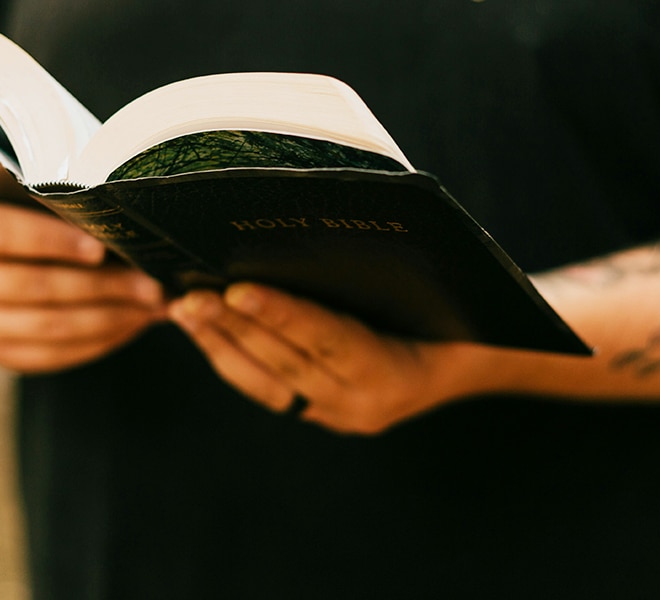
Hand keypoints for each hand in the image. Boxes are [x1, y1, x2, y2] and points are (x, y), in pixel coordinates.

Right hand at [0, 192, 165, 371]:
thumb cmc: (11, 221)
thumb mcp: (16, 203)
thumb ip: (53, 208)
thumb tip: (123, 224)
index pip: (0, 233)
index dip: (50, 240)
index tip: (99, 247)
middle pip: (35, 286)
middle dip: (102, 286)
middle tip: (151, 285)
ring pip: (49, 326)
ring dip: (109, 318)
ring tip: (150, 307)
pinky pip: (54, 355)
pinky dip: (98, 342)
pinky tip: (130, 325)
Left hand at [167, 283, 465, 433]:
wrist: (475, 358)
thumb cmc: (453, 306)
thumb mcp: (427, 285)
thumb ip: (379, 265)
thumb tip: (323, 216)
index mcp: (394, 372)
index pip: (330, 340)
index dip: (283, 314)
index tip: (239, 291)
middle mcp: (362, 404)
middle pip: (287, 363)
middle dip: (235, 328)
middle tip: (190, 295)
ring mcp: (341, 416)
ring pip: (269, 382)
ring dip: (222, 344)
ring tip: (184, 309)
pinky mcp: (323, 415)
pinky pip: (269, 389)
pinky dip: (234, 358)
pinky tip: (205, 330)